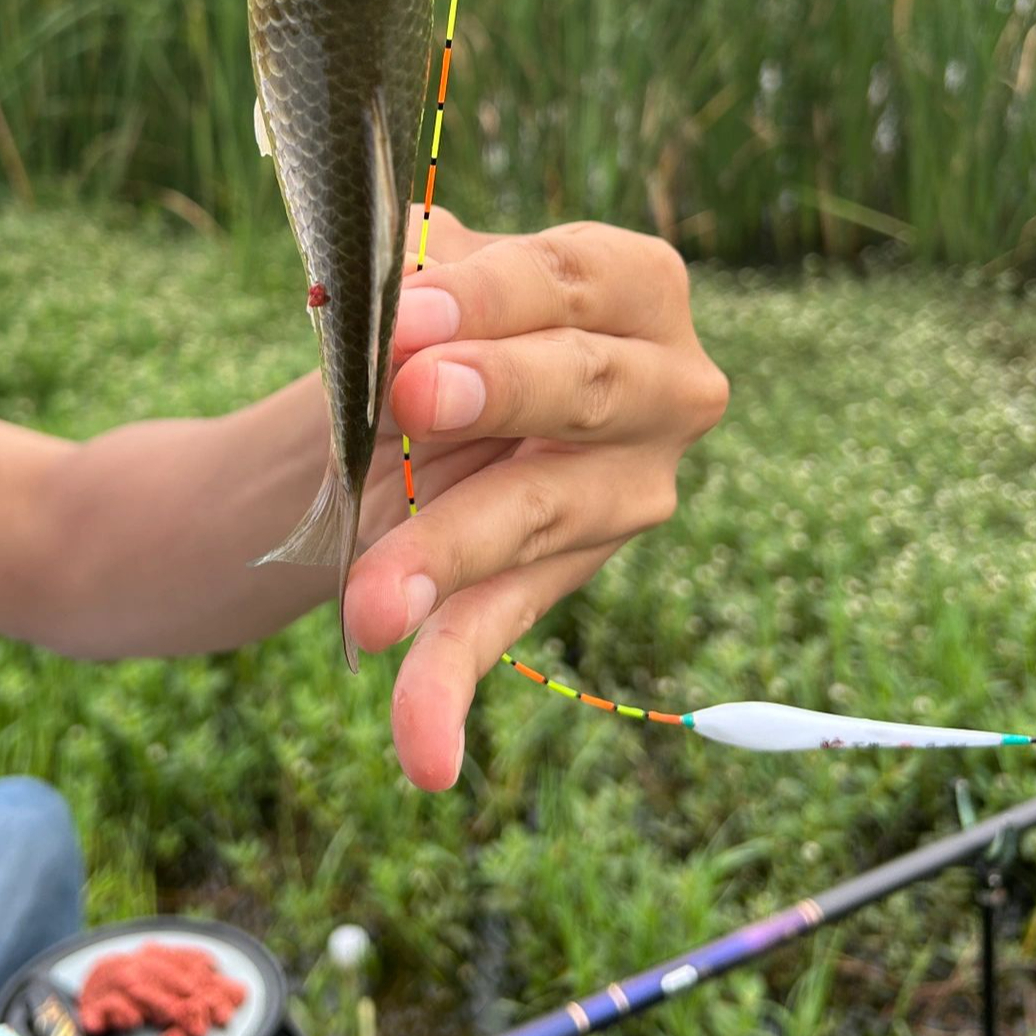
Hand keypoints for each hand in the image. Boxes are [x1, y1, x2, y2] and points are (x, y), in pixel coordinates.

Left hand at [352, 211, 728, 790]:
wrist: (385, 415)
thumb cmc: (425, 327)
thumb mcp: (422, 289)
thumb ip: (418, 286)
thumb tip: (396, 284)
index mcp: (634, 287)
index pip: (576, 278)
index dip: (494, 294)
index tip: (406, 313)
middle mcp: (664, 391)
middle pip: (589, 388)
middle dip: (501, 391)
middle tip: (409, 398)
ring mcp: (624, 498)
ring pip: (538, 516)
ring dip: (447, 554)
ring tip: (372, 602)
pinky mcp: (558, 583)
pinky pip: (501, 632)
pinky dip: (448, 692)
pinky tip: (423, 757)